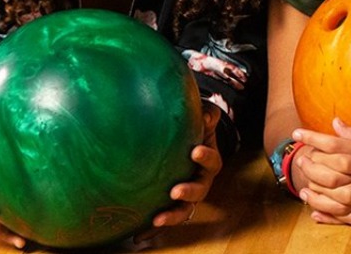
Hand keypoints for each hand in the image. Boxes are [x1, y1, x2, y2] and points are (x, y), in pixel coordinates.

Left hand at [149, 101, 222, 228]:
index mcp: (209, 163)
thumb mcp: (205, 119)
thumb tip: (204, 115)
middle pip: (200, 191)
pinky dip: (152, 230)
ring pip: (184, 210)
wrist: (188, 146)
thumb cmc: (196, 130)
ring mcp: (186, 197)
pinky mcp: (171, 205)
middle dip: (189, 192)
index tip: (195, 151)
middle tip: (176, 191)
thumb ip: (207, 115)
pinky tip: (138, 236)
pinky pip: (163, 220)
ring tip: (157, 220)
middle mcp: (201, 182)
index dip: (205, 157)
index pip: (212, 161)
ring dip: (172, 216)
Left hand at [288, 120, 350, 225]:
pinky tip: (317, 213)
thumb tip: (336, 124)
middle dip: (312, 165)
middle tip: (300, 158)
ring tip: (304, 187)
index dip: (314, 138)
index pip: (336, 144)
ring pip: (338, 197)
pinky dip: (332, 216)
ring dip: (318, 192)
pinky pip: (350, 216)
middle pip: (333, 171)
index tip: (297, 133)